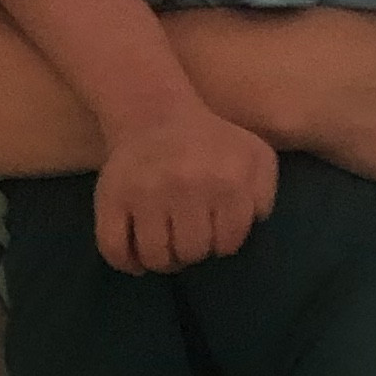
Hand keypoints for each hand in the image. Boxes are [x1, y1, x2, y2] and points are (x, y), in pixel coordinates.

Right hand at [93, 107, 276, 272]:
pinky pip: (113, 248)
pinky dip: (125, 262)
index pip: (227, 243)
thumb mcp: (253, 155)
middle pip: (192, 252)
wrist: (153, 112)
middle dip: (193, 251)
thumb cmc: (209, 140)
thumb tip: (254, 222)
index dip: (221, 243)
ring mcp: (145, 194)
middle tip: (188, 236)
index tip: (213, 232)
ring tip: (165, 246)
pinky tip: (136, 259)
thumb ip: (264, 192)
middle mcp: (186, 187)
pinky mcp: (111, 197)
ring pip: (155, 257)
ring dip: (162, 259)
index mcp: (226, 180)